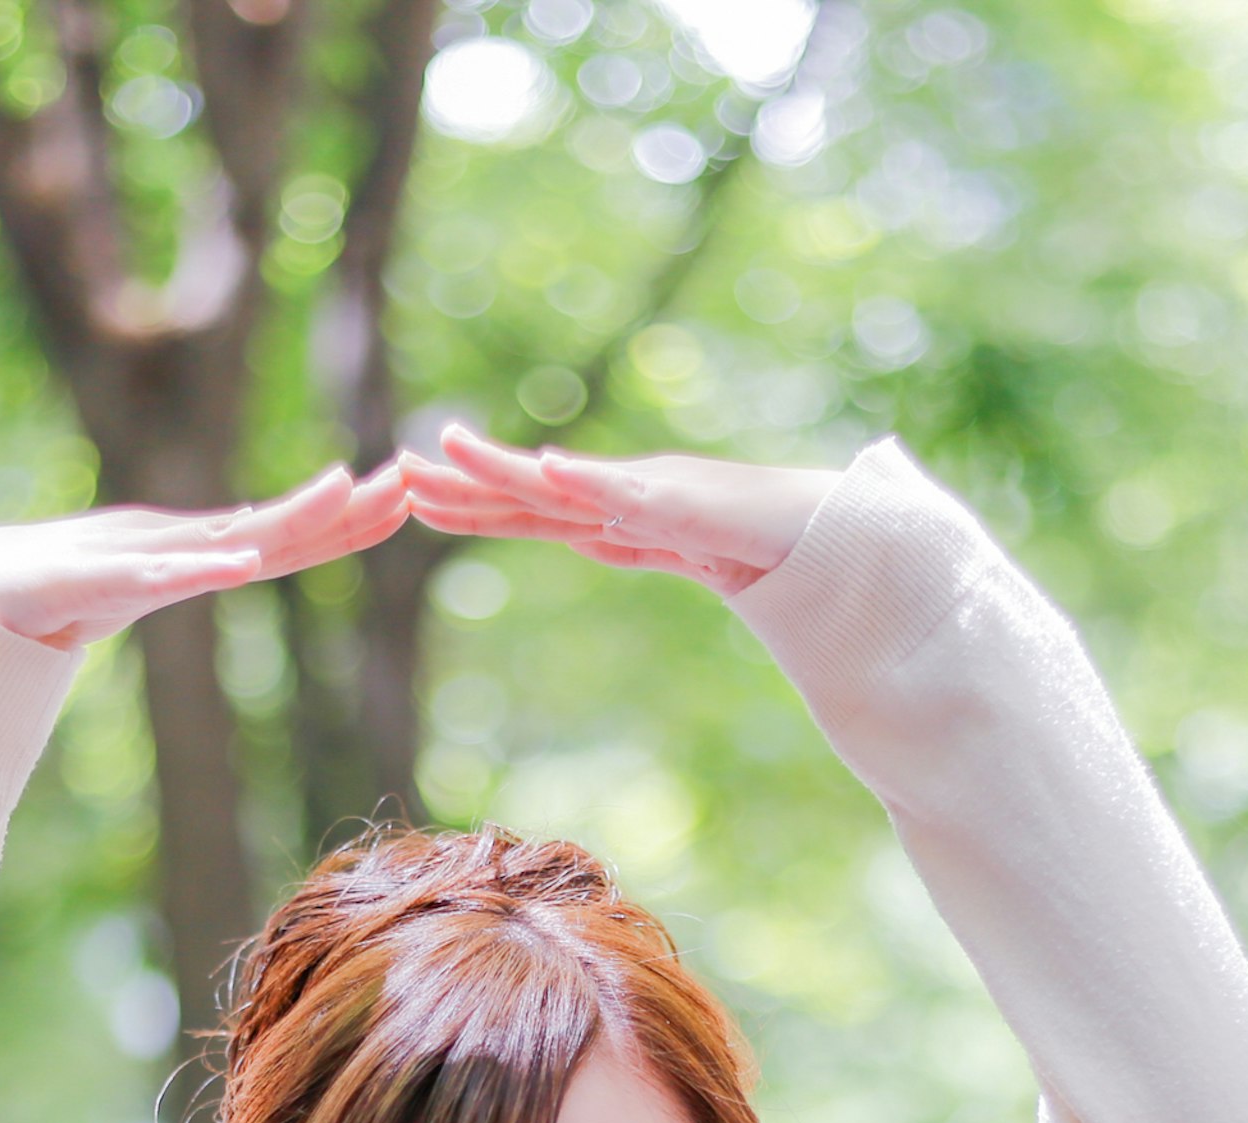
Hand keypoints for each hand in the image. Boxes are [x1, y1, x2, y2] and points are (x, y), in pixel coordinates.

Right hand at [0, 461, 411, 650]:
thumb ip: (194, 564)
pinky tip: (243, 563)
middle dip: (344, 506)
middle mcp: (175, 547)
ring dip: (288, 518)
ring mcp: (136, 560)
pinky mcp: (92, 579)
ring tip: (343, 493)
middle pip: (274, 526)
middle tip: (410, 477)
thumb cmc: (51, 588)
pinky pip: (156, 576)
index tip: (410, 496)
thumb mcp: (141, 579)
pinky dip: (199, 567)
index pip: (287, 536)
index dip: (349, 520)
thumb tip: (253, 552)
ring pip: (227, 538)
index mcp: (193, 554)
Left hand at [400, 424, 837, 596]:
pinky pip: (639, 498)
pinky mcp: (699, 505)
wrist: (850, 536)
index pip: (532, 511)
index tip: (411, 493)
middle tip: (396, 471)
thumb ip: (637, 537)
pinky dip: (594, 484)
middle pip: (533, 492)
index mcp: (623, 509)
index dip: (471, 504)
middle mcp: (632, 493)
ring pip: (572, 486)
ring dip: (507, 471)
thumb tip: (588, 536)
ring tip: (451, 451)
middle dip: (464, 484)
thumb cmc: (774, 540)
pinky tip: (548, 472)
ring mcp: (663, 495)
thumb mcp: (684, 547)